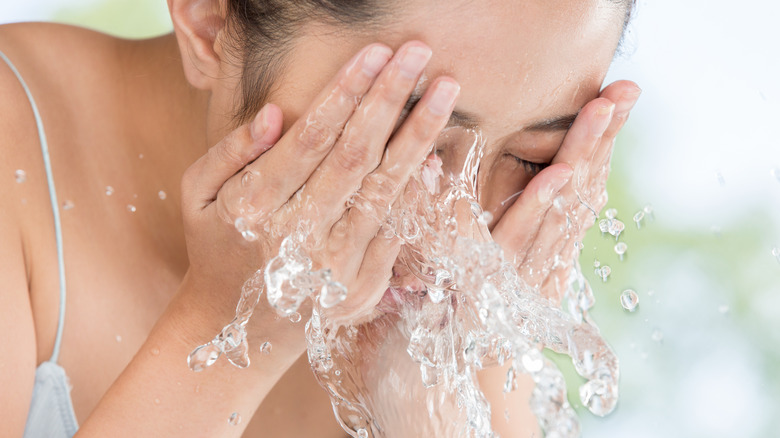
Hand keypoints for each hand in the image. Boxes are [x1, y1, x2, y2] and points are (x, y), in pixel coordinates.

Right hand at [177, 41, 460, 336]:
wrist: (239, 329)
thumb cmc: (217, 246)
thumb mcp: (198, 195)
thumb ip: (229, 152)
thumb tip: (273, 114)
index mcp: (254, 208)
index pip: (309, 138)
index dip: (345, 92)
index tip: (374, 52)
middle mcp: (297, 237)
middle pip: (353, 156)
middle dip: (388, 98)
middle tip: (418, 52)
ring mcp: (333, 267)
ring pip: (384, 189)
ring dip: (419, 135)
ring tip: (443, 90)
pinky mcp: (360, 287)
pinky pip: (397, 229)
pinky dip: (419, 189)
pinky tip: (437, 150)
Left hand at [491, 80, 640, 302]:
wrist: (473, 341)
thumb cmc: (489, 281)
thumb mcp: (510, 238)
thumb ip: (524, 200)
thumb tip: (540, 160)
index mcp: (556, 224)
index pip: (586, 169)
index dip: (606, 132)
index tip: (625, 91)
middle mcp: (553, 237)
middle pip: (585, 177)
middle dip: (604, 132)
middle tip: (625, 88)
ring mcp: (536, 253)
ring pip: (567, 198)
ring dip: (582, 152)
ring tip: (600, 110)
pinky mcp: (508, 270)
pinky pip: (526, 231)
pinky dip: (542, 202)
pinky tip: (556, 173)